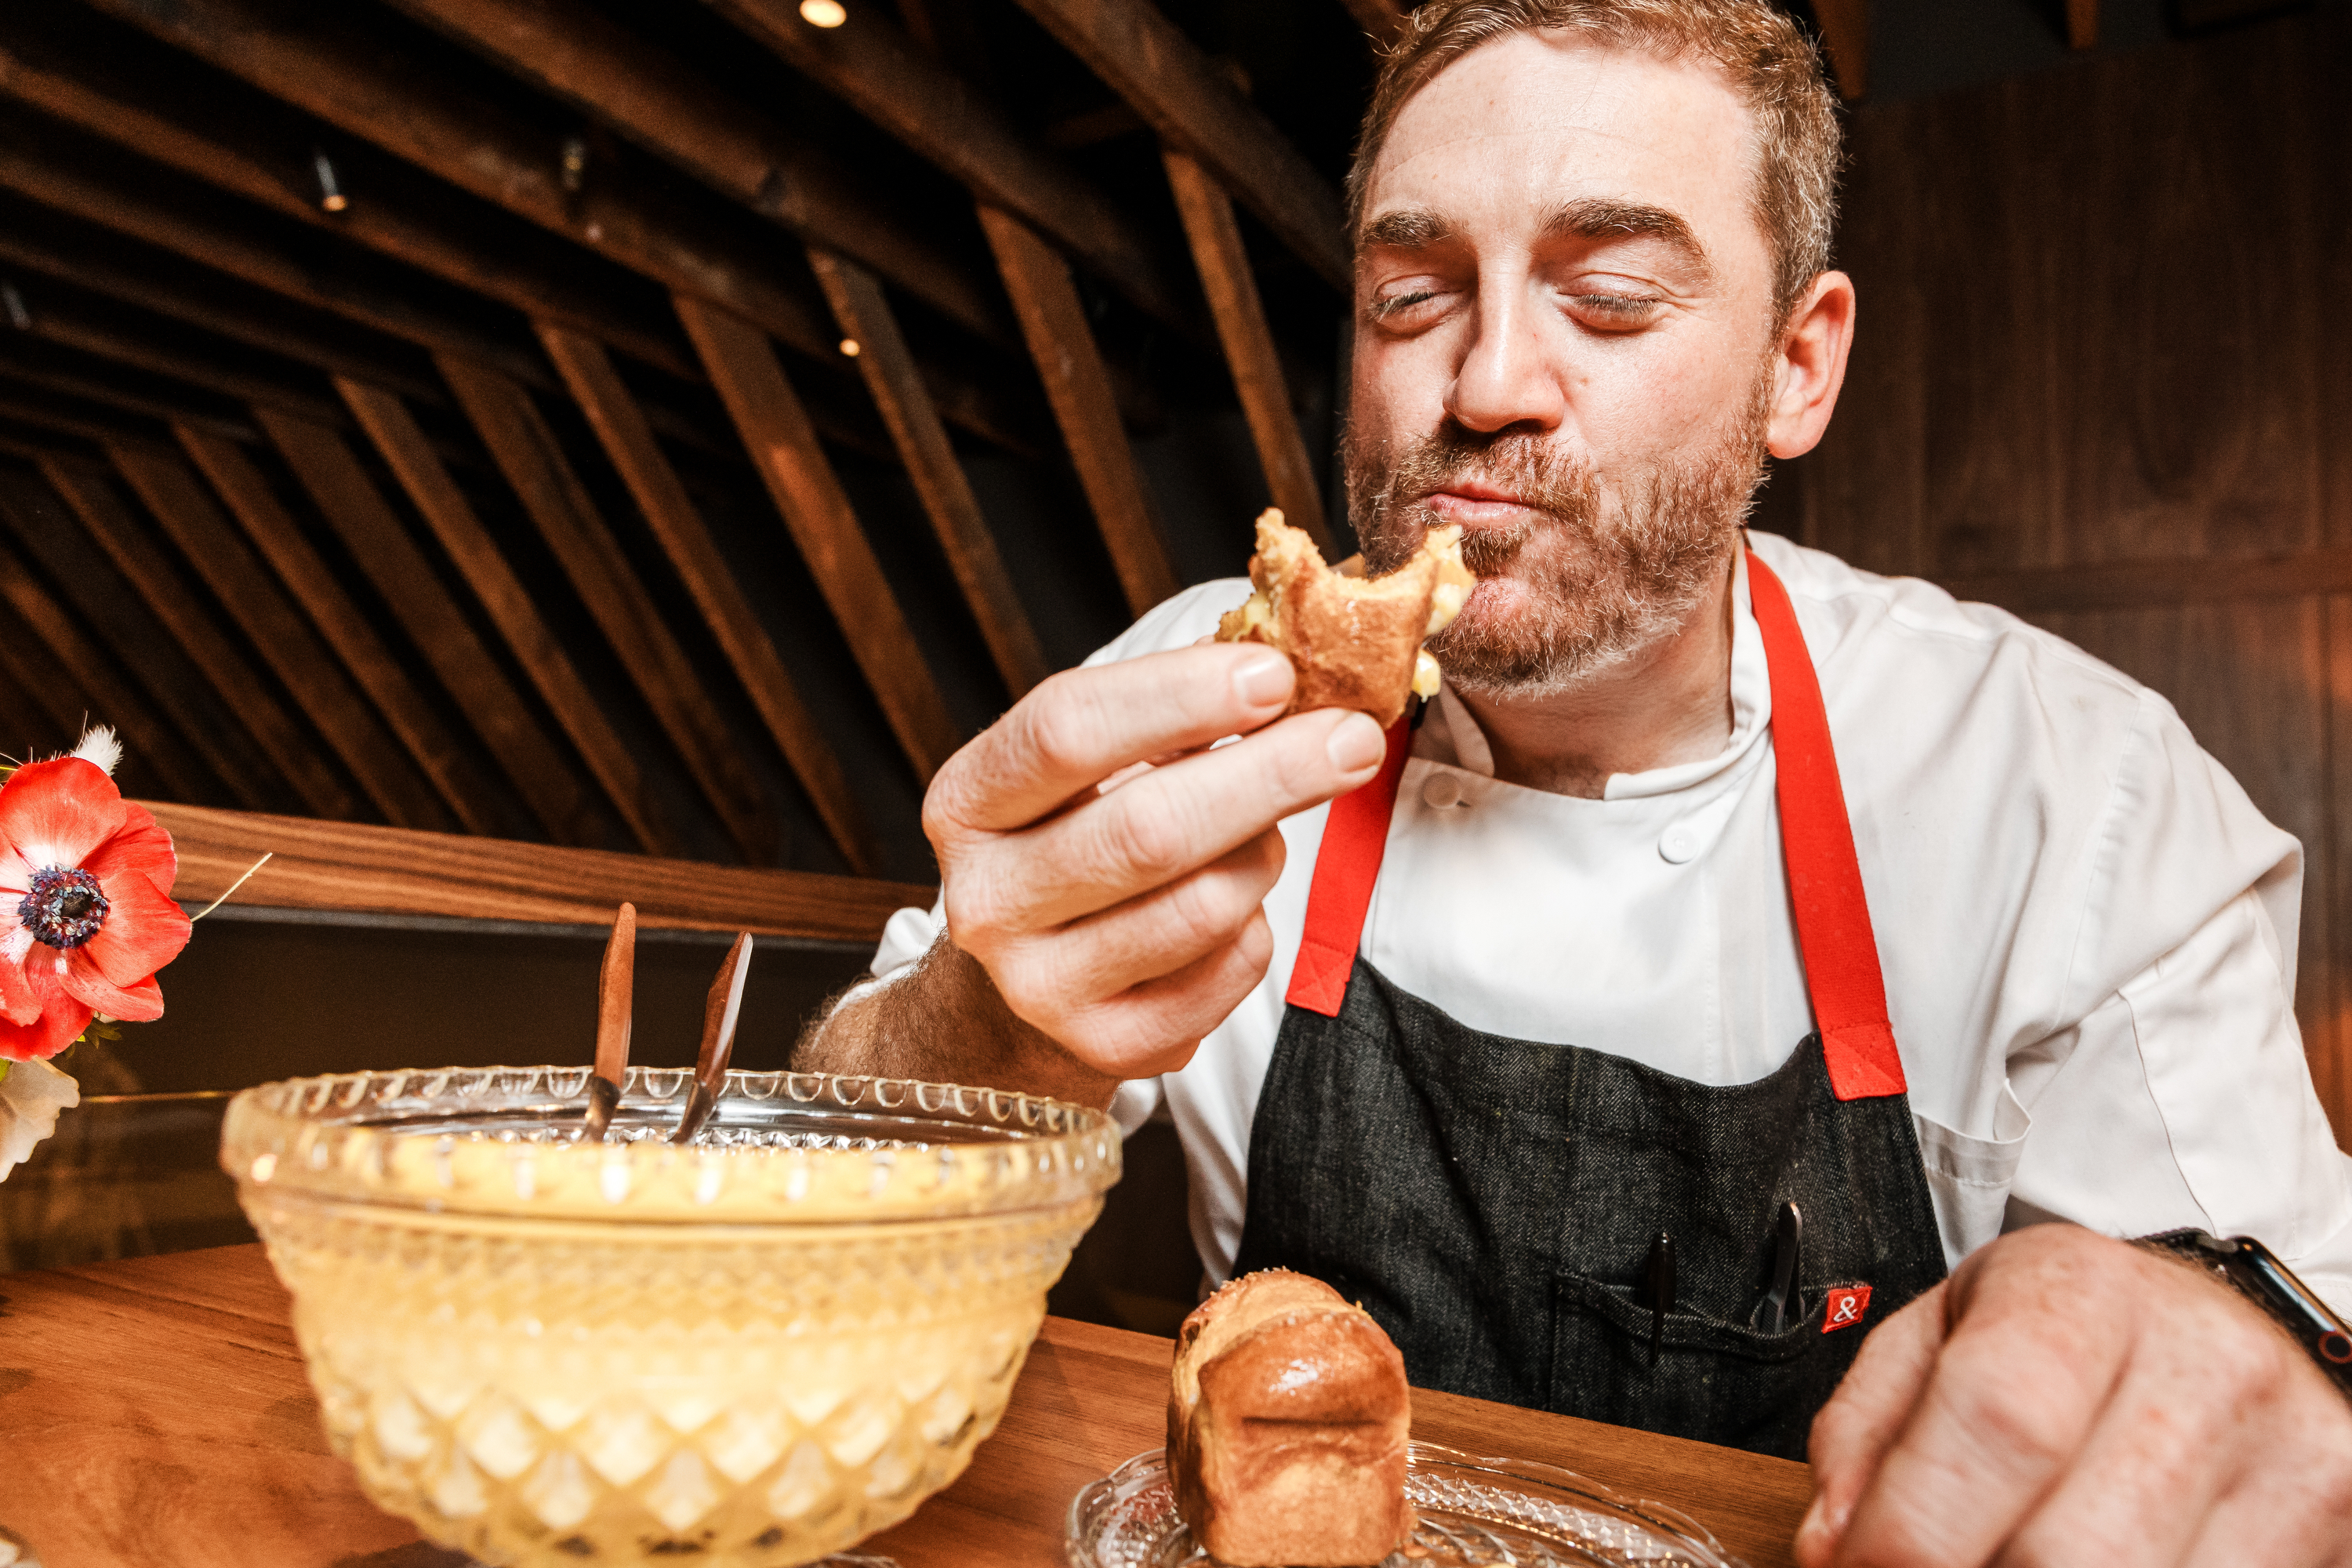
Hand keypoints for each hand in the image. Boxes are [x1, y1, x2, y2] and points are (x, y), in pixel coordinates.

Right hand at [922, 642, 1389, 1080]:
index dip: (1178, 695)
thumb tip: (1282, 657)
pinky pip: (1230, 970)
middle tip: (1352, 737)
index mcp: (968, 804)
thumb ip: (1167, 712)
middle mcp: (987, 901)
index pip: (1064, 731)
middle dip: (1269, 775)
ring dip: (1263, 855)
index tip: (1275, 672)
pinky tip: (1235, 907)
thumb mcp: (1090, 767)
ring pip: (1203, 906)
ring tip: (1267, 830)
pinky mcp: (1108, 1046)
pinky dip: (1257, 927)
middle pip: (1147, 829)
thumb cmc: (1078, 838)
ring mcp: (1040, 985)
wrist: (1030, 979)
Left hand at [1797, 1224, 2351, 1565]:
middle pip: (2069, 1551)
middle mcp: (2203, 1363)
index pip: (2000, 1420)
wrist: (2215, 1332)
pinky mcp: (2336, 1518)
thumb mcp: (1939, 1338)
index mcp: (2081, 1292)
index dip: (1914, 1528)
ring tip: (1999, 1563)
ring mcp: (2288, 1453)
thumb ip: (1866, 1435)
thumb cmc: (2060, 1341)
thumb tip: (1831, 1544)